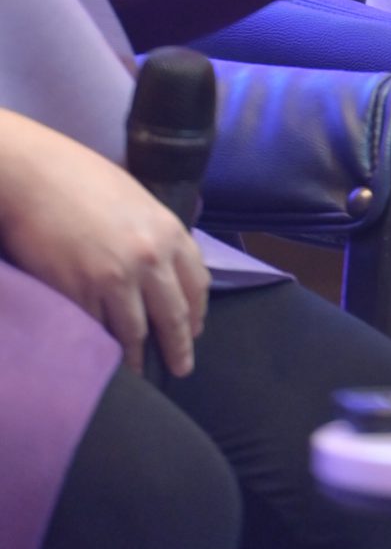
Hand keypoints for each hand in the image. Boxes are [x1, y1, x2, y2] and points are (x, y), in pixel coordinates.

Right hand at [0, 112, 207, 375]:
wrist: (35, 176)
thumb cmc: (82, 178)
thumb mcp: (136, 200)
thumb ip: (154, 233)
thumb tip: (163, 264)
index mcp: (168, 231)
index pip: (196, 284)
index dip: (197, 313)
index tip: (194, 330)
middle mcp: (148, 259)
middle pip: (172, 316)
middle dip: (178, 347)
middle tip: (180, 368)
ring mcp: (114, 280)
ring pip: (135, 333)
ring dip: (138, 358)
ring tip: (139, 373)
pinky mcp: (78, 295)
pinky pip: (97, 332)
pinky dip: (103, 349)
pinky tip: (104, 358)